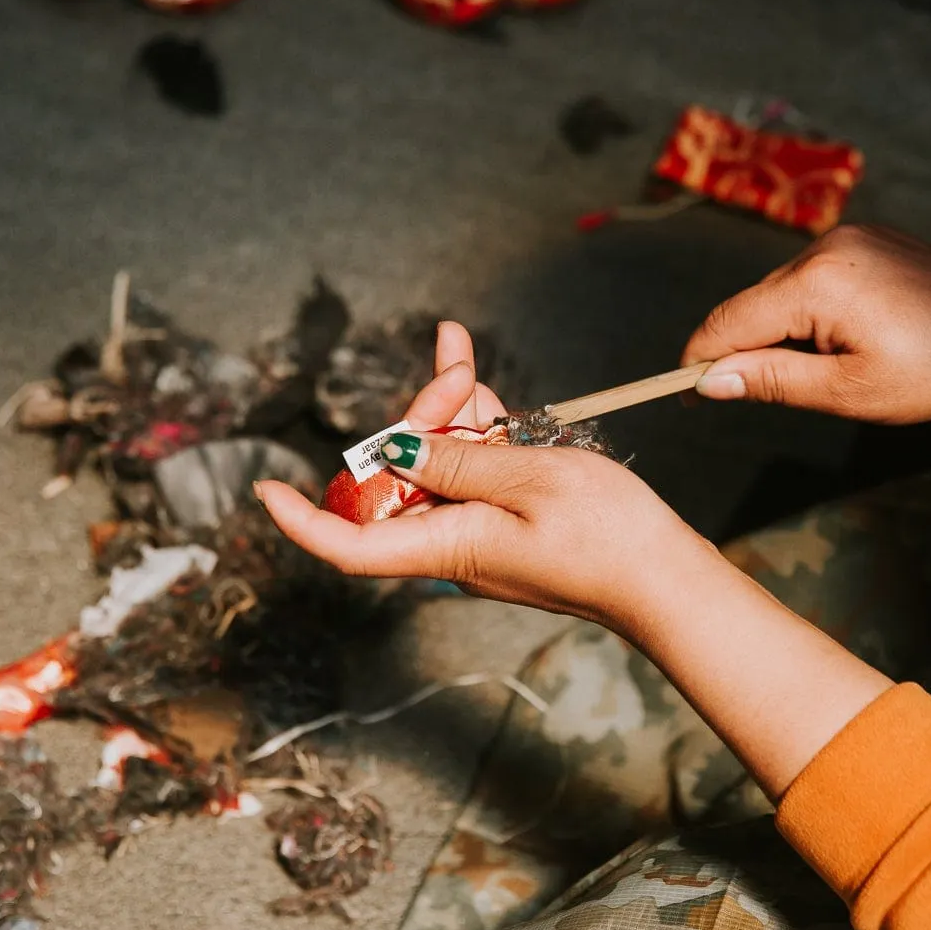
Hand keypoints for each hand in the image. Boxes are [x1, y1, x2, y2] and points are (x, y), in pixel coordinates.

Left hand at [259, 321, 710, 630]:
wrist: (664, 577)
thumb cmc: (607, 538)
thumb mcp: (528, 478)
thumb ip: (457, 459)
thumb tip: (394, 451)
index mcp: (445, 546)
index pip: (349, 545)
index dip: (302, 522)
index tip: (267, 493)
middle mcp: (451, 544)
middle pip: (397, 477)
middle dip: (416, 413)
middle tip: (456, 362)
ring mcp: (478, 533)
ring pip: (435, 463)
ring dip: (446, 409)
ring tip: (462, 352)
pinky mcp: (505, 522)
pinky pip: (469, 470)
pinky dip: (474, 428)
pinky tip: (482, 389)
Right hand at [681, 224, 930, 423]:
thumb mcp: (850, 392)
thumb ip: (773, 381)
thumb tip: (709, 381)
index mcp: (817, 283)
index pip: (727, 321)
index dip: (700, 361)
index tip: (684, 395)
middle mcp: (825, 247)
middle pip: (751, 304)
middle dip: (748, 349)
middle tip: (767, 397)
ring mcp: (847, 237)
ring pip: (781, 292)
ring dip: (784, 331)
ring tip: (833, 367)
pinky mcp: (866, 238)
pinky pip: (813, 277)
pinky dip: (812, 311)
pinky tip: (852, 338)